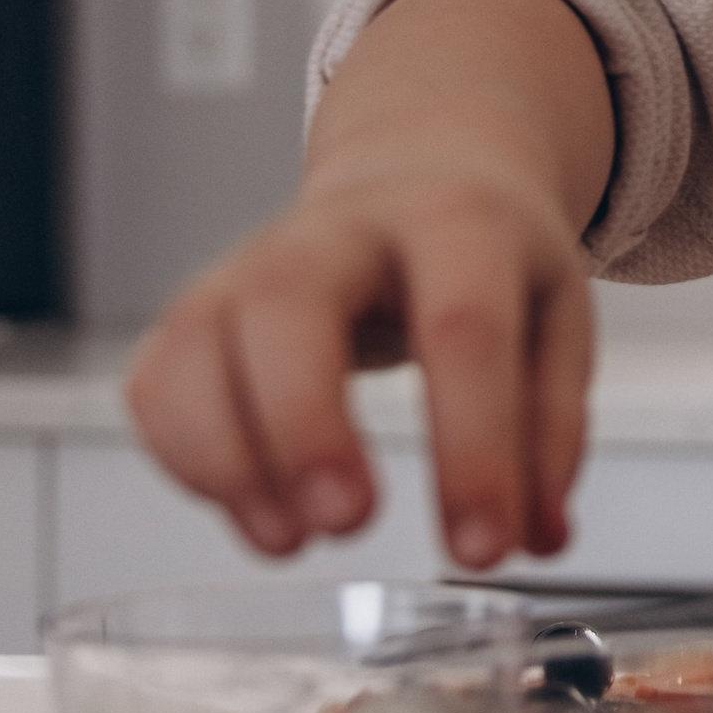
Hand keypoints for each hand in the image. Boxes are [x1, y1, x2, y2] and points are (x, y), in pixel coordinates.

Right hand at [126, 154, 593, 574]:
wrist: (419, 164)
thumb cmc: (484, 251)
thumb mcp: (554, 319)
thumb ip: (550, 433)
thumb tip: (534, 537)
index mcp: (456, 221)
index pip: (462, 328)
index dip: (472, 446)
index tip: (480, 548)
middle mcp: (341, 230)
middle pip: (292, 299)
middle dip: (307, 424)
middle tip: (348, 522)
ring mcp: (253, 260)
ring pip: (203, 338)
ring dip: (230, 456)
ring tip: (291, 539)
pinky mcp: (196, 304)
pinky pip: (159, 379)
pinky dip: (186, 457)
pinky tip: (253, 506)